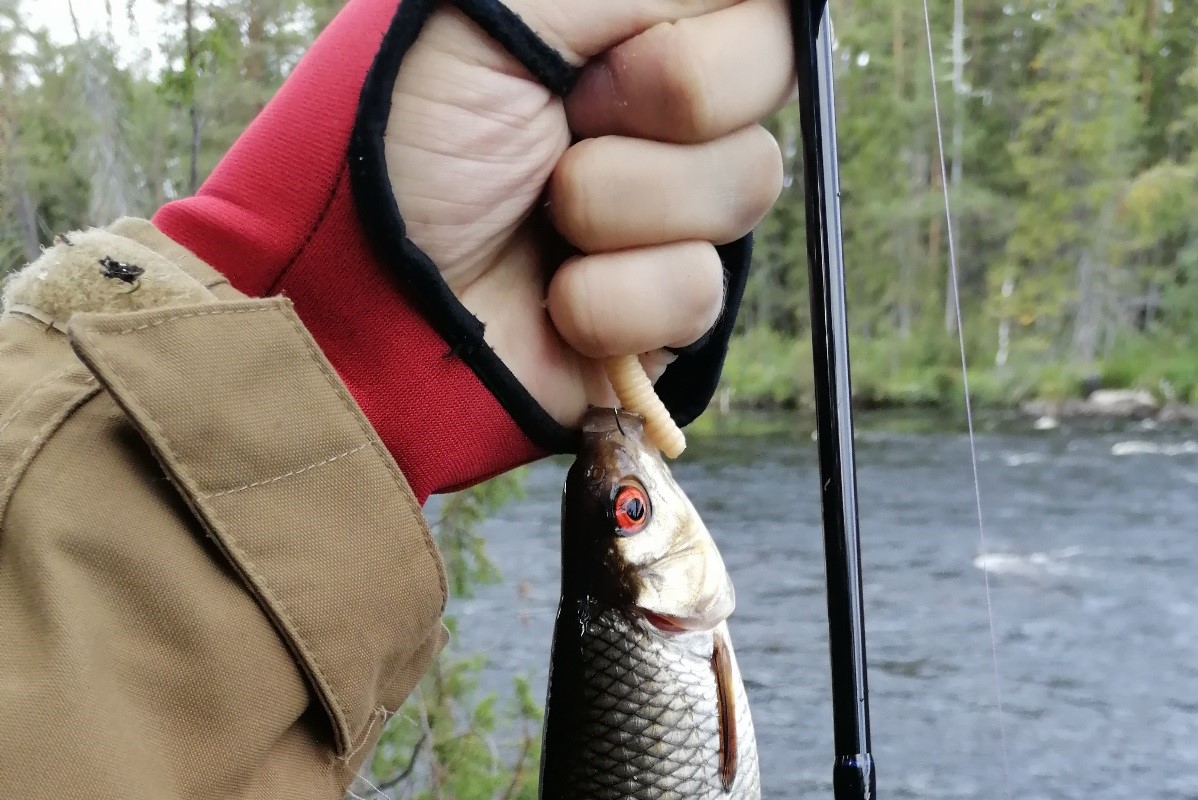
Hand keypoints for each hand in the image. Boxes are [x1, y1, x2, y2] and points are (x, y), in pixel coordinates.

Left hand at [386, 0, 793, 424]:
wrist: (368, 296)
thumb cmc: (407, 132)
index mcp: (630, 10)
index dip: (700, 19)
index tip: (611, 40)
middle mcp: (661, 101)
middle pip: (768, 73)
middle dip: (662, 102)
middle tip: (564, 123)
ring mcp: (671, 207)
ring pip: (744, 185)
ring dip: (621, 205)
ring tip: (546, 219)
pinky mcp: (666, 311)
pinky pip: (701, 292)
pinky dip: (613, 298)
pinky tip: (557, 299)